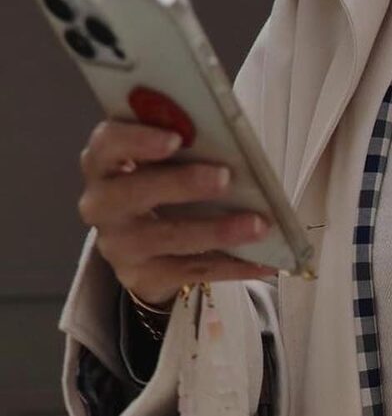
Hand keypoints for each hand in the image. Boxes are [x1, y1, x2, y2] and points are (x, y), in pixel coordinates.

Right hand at [78, 120, 278, 308]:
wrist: (143, 251)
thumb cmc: (159, 191)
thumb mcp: (159, 166)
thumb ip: (180, 151)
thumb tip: (229, 143)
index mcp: (103, 165)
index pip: (108, 145)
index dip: (138, 140)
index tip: (176, 138)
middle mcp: (102, 205)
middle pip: (135, 192)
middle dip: (182, 183)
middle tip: (225, 177)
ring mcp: (119, 245)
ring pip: (168, 237)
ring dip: (217, 231)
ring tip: (258, 225)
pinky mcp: (142, 278)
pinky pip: (192, 272)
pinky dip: (232, 266)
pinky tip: (264, 262)